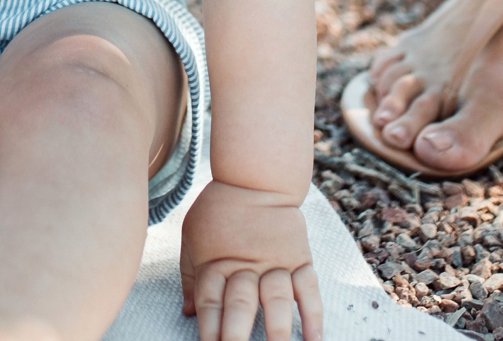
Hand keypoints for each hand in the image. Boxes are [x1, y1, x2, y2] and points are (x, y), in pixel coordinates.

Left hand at [180, 180, 322, 340]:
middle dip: (238, 335)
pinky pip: (309, 289)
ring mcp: (275, 263)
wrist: (256, 177)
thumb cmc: (219, 209)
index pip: (211, 303)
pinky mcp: (299, 258)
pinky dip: (313, 315)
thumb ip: (191, 275)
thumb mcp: (192, 236)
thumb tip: (188, 312)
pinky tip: (314, 339)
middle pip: (241, 304)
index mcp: (216, 263)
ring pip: (276, 299)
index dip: (209, 329)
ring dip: (277, 330)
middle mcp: (246, 266)